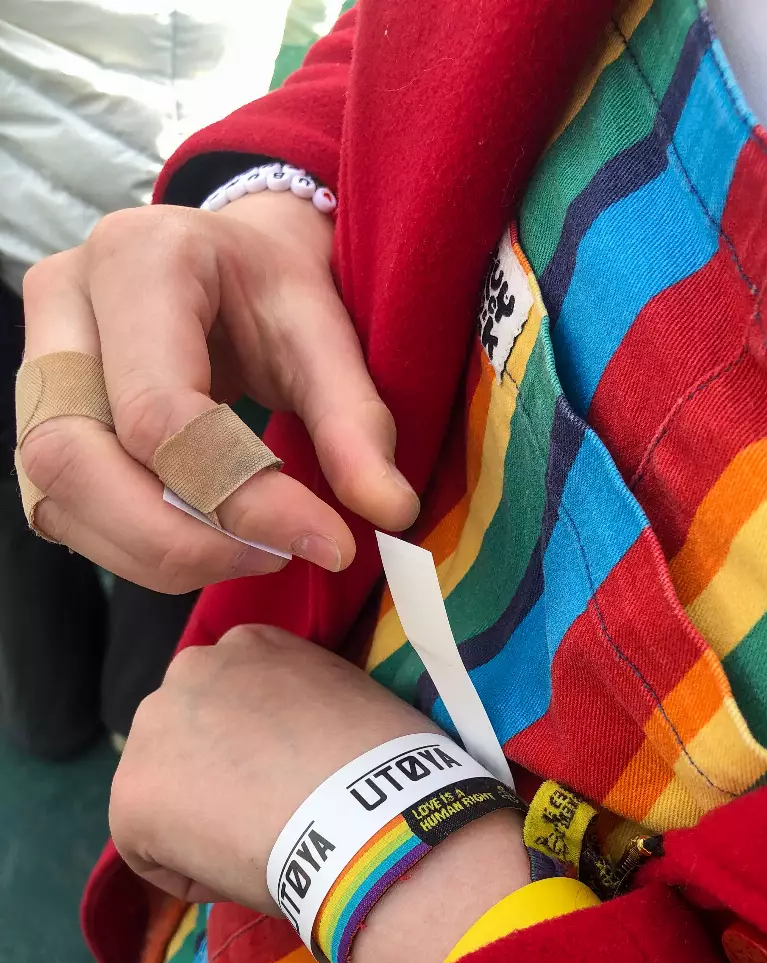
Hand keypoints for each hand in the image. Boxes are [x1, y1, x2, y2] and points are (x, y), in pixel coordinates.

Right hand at [20, 193, 418, 591]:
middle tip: (273, 560)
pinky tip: (208, 541)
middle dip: (174, 538)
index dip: (236, 496)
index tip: (324, 543)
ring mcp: (36, 359)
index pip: (159, 412)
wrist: (233, 259)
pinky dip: (134, 546)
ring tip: (253, 551)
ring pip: (55, 494)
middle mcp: (64, 301)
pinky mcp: (38, 412)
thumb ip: (356, 422)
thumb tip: (391, 511)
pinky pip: (60, 506)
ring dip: (153, 551)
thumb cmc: (277, 287)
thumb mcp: (327, 334)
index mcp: (139, 260)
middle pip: (73, 458)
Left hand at [110, 624, 529, 962]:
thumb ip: (301, 701)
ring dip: (200, 819)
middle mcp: (190, 669)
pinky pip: (152, 848)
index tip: (292, 778)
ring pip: (166, 789)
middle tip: (270, 814)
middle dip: (219, 774)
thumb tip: (297, 741)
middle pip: (190, 737)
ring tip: (258, 846)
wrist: (368, 810)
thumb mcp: (344, 696)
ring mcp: (154, 728)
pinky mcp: (131, 795)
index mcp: (247, 644)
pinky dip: (191, 870)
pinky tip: (241, 871)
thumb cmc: (381, 759)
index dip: (260, 747)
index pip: (232, 699)